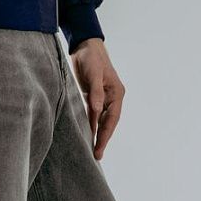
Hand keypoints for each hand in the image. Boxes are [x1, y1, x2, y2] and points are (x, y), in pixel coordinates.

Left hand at [70, 38, 124, 159]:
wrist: (83, 45)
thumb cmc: (91, 57)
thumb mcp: (94, 74)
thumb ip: (95, 92)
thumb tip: (96, 111)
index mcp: (117, 93)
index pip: (112, 119)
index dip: (105, 135)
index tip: (99, 148)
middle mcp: (112, 97)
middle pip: (108, 122)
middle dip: (103, 138)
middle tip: (96, 155)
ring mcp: (103, 97)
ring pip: (101, 119)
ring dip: (97, 133)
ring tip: (92, 149)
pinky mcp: (93, 95)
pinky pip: (93, 113)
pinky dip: (91, 123)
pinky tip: (87, 132)